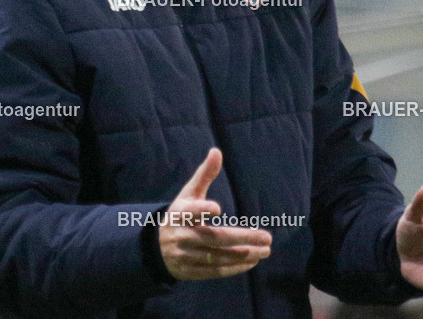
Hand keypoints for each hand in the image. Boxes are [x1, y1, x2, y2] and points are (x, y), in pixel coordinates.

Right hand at [159, 148, 271, 280]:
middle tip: (267, 237)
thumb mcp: (188, 194)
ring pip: (217, 256)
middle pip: (214, 238)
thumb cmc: (180, 214)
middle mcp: (181, 235)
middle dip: (242, 238)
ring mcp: (185, 255)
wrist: (156, 246)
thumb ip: (204, 175)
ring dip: (243, 255)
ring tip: (265, 250)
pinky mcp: (189, 271)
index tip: (217, 208)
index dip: (203, 210)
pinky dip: (234, 268)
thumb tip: (217, 151)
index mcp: (179, 213)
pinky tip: (252, 261)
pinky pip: (215, 271)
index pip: (191, 211)